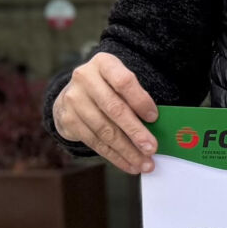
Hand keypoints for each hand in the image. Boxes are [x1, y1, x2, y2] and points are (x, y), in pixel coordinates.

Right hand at [51, 51, 158, 173]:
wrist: (75, 93)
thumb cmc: (110, 88)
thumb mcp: (121, 83)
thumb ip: (136, 98)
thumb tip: (158, 128)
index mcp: (104, 63)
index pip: (123, 81)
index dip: (140, 100)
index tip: (155, 118)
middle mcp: (84, 78)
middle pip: (114, 109)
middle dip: (135, 132)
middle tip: (151, 149)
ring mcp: (73, 99)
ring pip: (104, 130)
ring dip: (127, 150)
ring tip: (144, 164)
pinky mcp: (68, 119)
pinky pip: (95, 142)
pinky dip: (114, 156)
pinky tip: (129, 164)